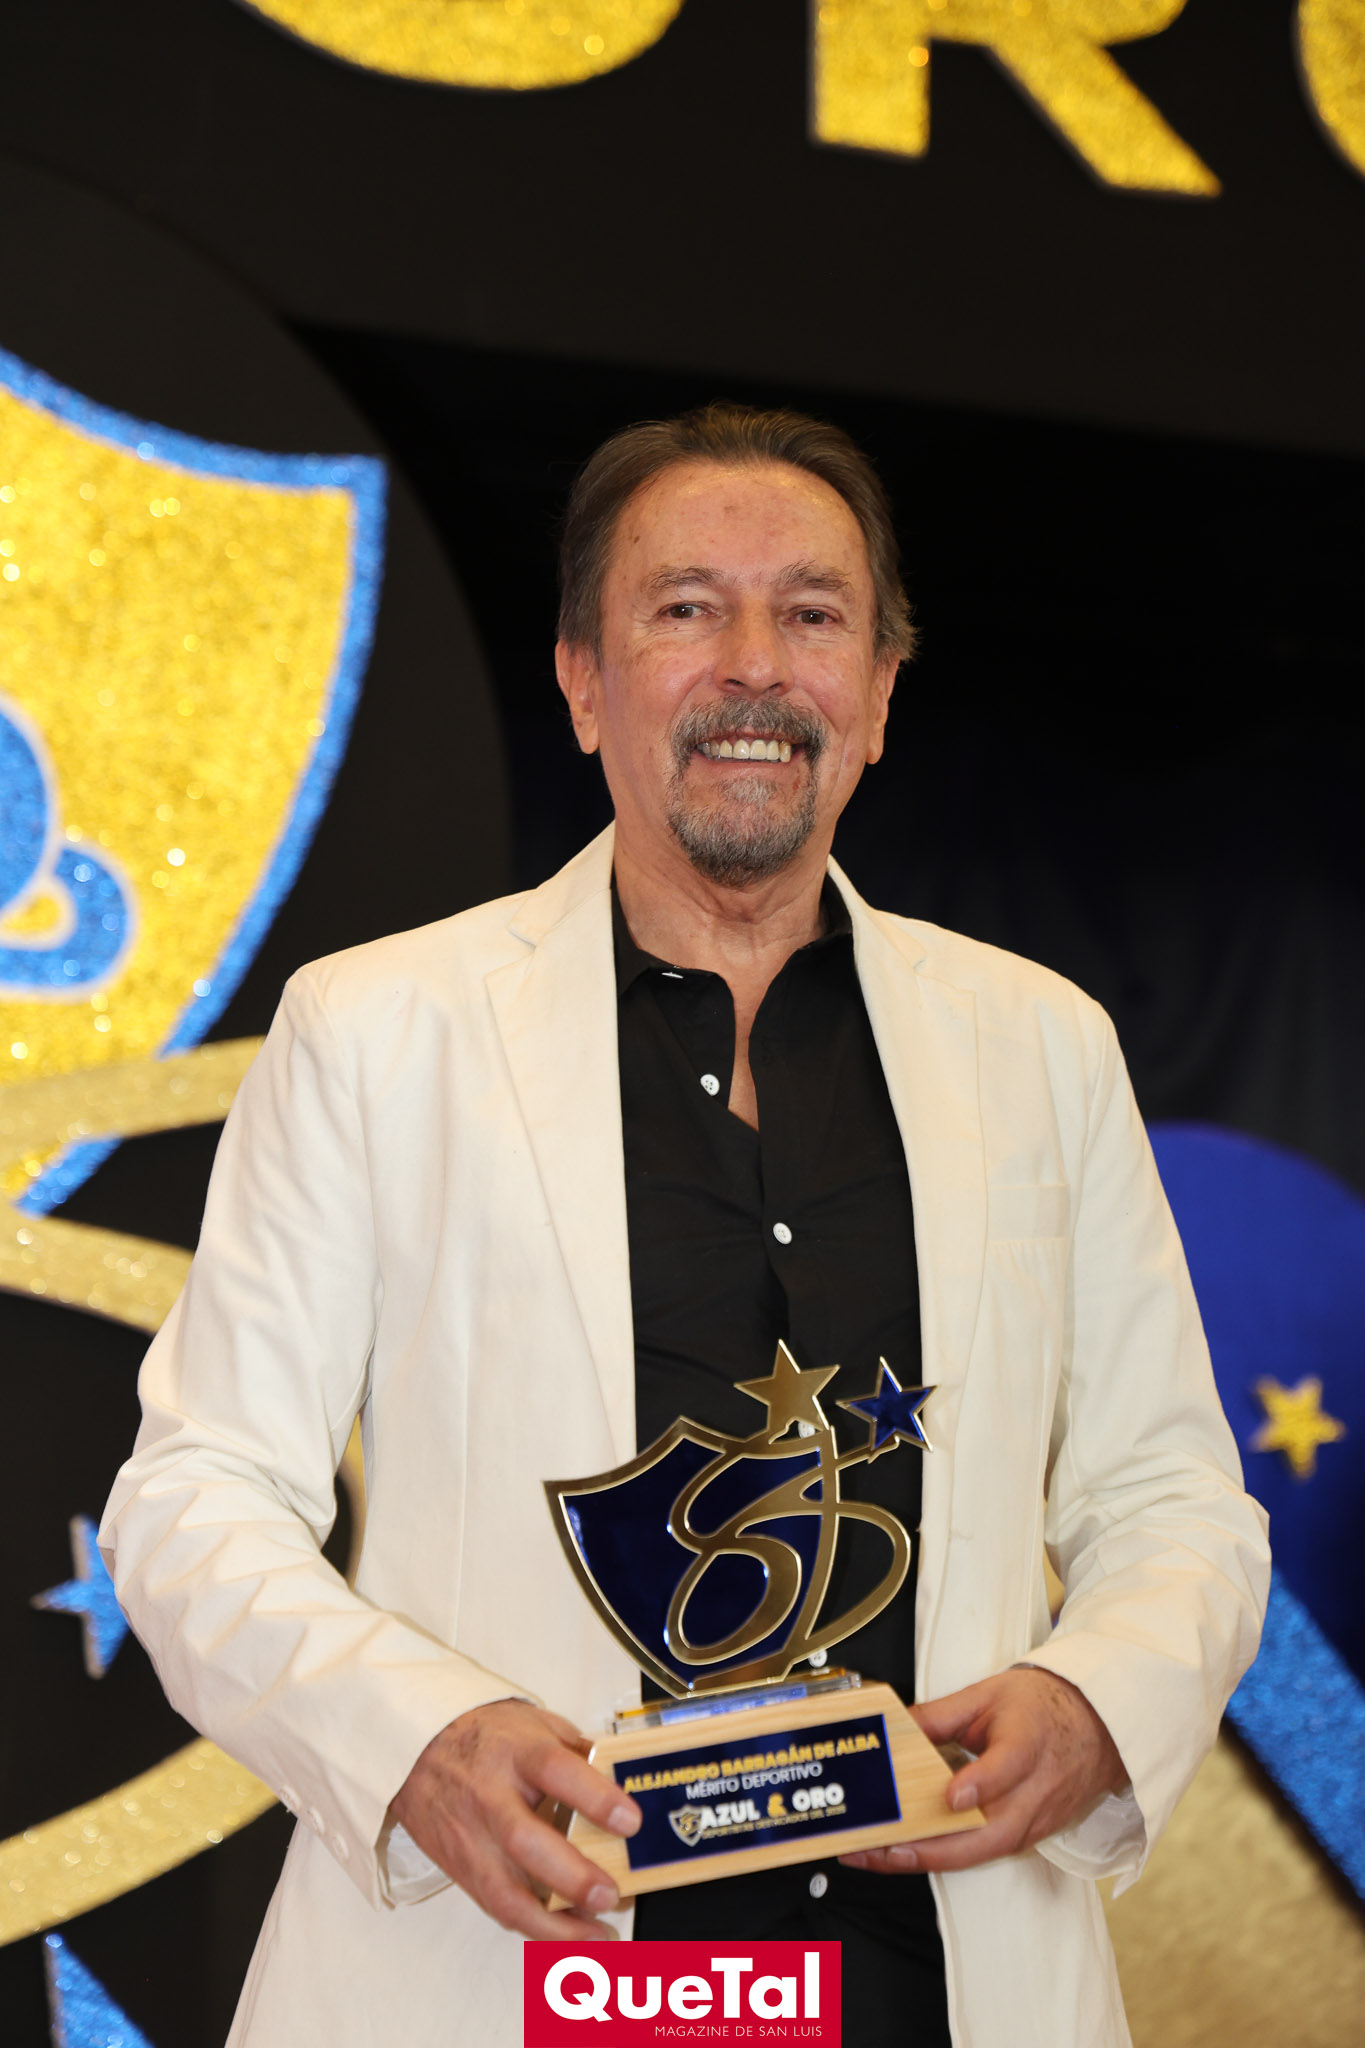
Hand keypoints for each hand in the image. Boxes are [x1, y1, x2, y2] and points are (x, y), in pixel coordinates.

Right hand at [390, 1699, 640, 1939]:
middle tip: (610, 1894)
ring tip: (597, 1934)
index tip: (630, 1821)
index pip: (555, 1771)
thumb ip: (578, 1752)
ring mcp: (470, 1838)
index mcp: (515, 1751)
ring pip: (505, 1893)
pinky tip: (567, 1935)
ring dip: (554, 1925)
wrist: (417, 1749)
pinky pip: (497, 1907)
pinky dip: (534, 1929)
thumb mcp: (535, 1724)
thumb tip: (624, 1781)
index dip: (594, 1797)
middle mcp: (489, 1796)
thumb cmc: (484, 1736)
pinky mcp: (461, 1869)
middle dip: (571, 1876)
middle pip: (525, 1840)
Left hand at [840, 1666, 1127, 1875]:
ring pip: (986, 1852)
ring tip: (883, 1855)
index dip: (979, 1784)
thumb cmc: (1043, 1708)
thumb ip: (940, 1714)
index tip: (951, 1796)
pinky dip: (949, 1857)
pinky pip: (988, 1852)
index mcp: (1028, 1743)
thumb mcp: (988, 1695)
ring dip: (933, 1858)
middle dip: (932, 1848)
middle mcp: (1036, 1790)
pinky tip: (913, 1852)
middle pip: (991, 1833)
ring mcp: (1036, 1819)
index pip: (1007, 1768)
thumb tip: (896, 1726)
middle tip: (884, 1848)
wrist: (1096, 1726)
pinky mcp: (1031, 1835)